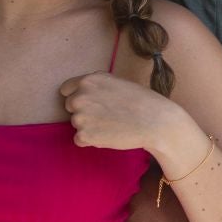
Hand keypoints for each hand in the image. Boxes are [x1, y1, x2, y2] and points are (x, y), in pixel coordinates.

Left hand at [58, 71, 188, 154]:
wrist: (155, 122)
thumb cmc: (142, 101)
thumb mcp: (117, 82)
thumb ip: (97, 86)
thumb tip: (84, 93)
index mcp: (89, 80)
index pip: (66, 89)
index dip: (78, 96)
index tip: (90, 103)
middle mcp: (80, 97)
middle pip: (70, 107)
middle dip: (84, 111)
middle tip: (106, 115)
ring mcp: (80, 117)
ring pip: (76, 124)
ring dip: (89, 126)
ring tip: (111, 125)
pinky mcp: (84, 136)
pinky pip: (79, 140)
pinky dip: (91, 140)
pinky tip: (108, 135)